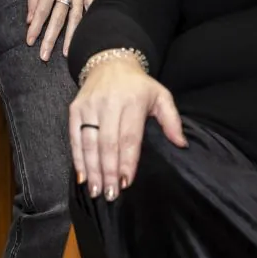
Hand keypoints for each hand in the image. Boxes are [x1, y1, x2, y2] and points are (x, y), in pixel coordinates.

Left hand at [26, 0, 96, 60]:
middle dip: (50, 38)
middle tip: (44, 56)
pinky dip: (88, 22)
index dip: (36, 27)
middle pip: (58, 17)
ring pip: (75, 16)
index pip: (42, 9)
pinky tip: (86, 36)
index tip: (30, 42)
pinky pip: (90, 8)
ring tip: (65, 53)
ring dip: (69, 36)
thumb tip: (30, 17)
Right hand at [68, 53, 183, 200]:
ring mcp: (89, 106)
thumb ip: (172, 120)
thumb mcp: (161, 96)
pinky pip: (75, 137)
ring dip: (92, 169)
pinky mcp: (75, 109)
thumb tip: (181, 144)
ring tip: (96, 191)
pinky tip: (82, 176)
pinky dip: (77, 158)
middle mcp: (109, 104)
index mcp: (132, 102)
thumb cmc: (139, 86)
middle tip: (110, 195)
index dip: (127, 161)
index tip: (126, 182)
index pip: (129, 137)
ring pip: (89, 142)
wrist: (110, 62)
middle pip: (108, 143)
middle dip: (108, 171)